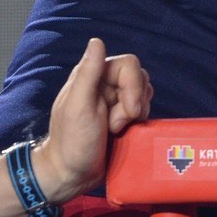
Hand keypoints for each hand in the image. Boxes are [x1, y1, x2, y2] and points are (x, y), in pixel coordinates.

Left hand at [33, 39, 152, 203]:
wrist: (71, 175)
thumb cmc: (71, 142)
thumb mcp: (78, 106)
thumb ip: (88, 73)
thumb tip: (96, 41)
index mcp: (92, 77)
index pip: (130, 65)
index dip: (134, 87)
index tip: (126, 112)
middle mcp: (105, 85)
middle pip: (140, 79)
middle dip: (135, 104)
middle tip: (116, 125)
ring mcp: (115, 103)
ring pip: (145, 95)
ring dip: (136, 115)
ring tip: (117, 131)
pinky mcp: (124, 119)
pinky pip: (144, 111)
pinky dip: (139, 123)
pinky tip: (124, 134)